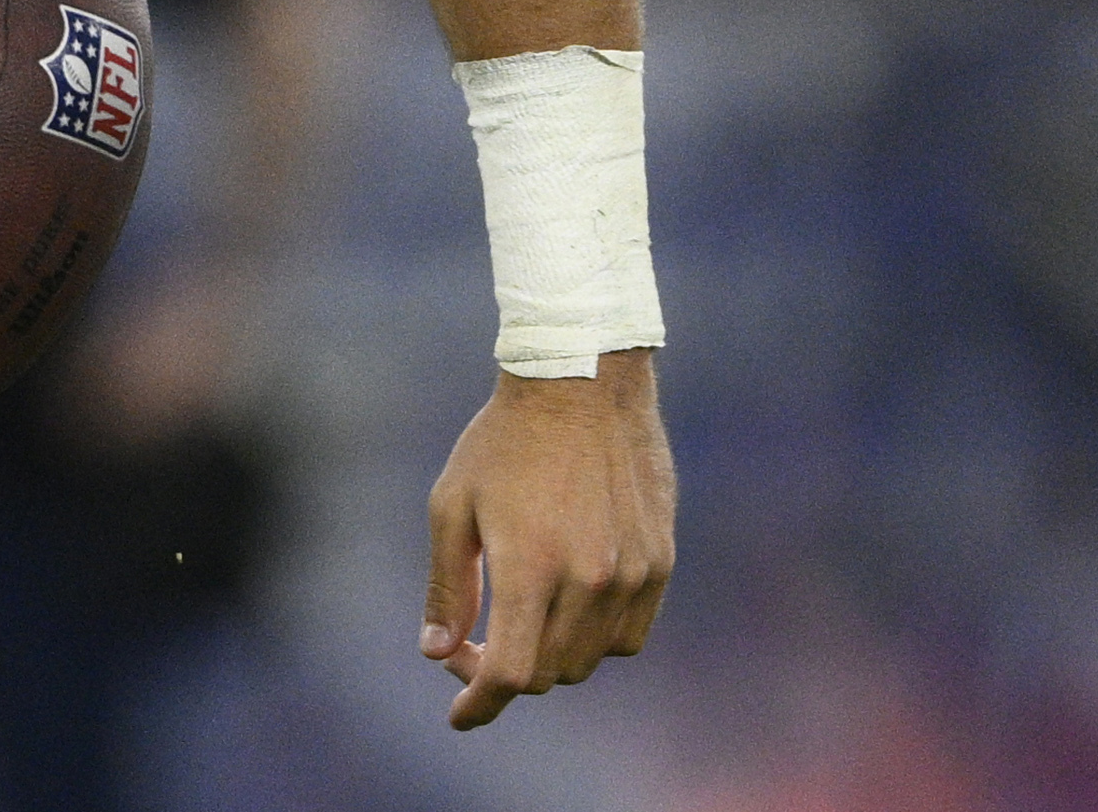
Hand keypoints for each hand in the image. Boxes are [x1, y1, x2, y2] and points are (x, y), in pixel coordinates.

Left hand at [419, 349, 673, 728]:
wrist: (582, 381)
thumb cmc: (503, 441)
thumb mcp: (453, 505)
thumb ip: (447, 587)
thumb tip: (437, 652)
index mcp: (531, 566)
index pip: (512, 673)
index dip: (480, 704)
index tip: (460, 716)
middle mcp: (589, 578)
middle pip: (549, 673)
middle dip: (506, 669)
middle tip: (475, 639)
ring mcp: (632, 573)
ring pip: (591, 659)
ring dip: (552, 654)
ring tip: (523, 611)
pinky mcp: (660, 561)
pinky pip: (630, 635)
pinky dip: (597, 638)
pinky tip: (569, 601)